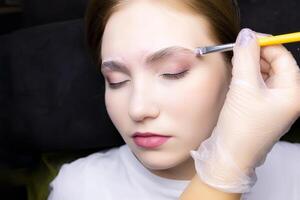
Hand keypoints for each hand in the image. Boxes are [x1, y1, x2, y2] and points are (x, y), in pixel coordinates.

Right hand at [191, 28, 299, 192]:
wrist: (229, 156)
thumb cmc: (241, 128)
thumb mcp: (243, 87)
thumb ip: (246, 58)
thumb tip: (246, 35)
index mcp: (292, 93)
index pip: (283, 58)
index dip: (266, 44)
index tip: (246, 38)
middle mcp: (286, 98)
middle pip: (275, 65)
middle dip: (256, 55)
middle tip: (237, 49)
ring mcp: (273, 104)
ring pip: (264, 74)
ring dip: (249, 65)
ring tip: (234, 62)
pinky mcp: (259, 107)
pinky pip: (256, 85)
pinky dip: (246, 76)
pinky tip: (235, 74)